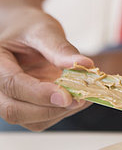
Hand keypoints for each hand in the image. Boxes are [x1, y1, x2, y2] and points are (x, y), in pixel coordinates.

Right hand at [0, 7, 93, 130]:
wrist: (24, 33)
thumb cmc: (29, 29)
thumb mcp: (44, 30)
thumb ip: (60, 48)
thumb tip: (84, 65)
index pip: (12, 84)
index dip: (39, 94)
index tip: (67, 96)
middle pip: (15, 110)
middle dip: (50, 109)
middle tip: (80, 99)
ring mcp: (10, 101)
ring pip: (31, 121)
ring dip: (60, 112)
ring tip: (84, 95)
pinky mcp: (26, 108)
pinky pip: (42, 120)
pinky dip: (62, 112)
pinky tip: (78, 98)